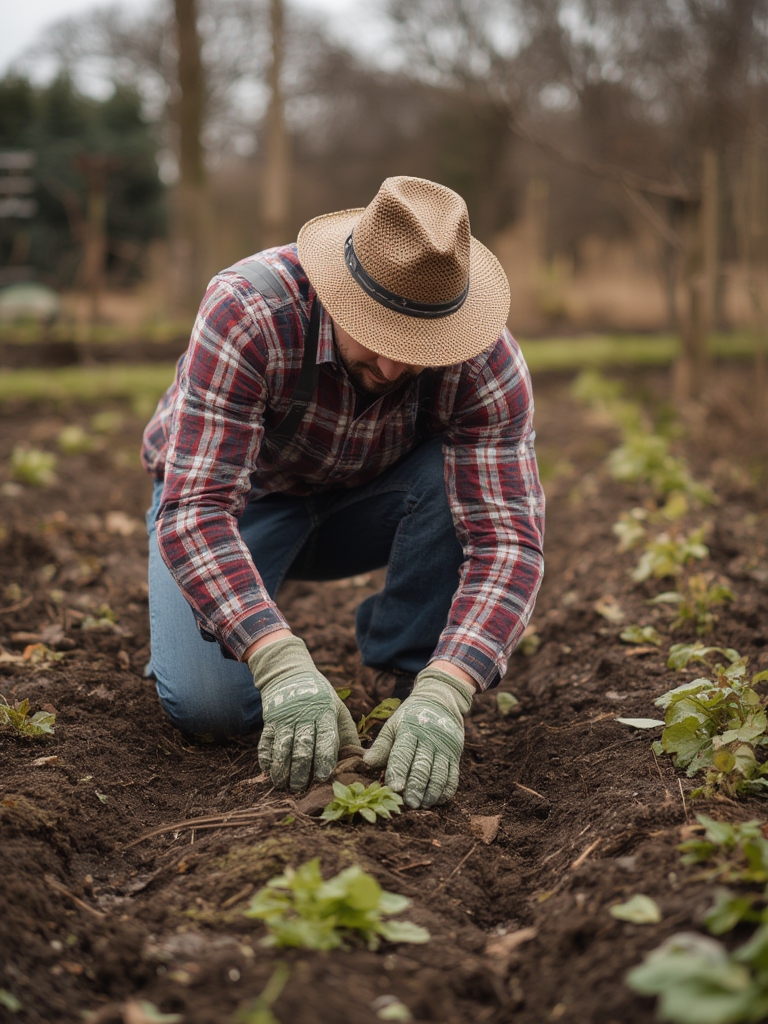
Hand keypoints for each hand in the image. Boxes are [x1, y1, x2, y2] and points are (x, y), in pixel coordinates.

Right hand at [249, 636, 360, 790]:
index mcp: (325, 713)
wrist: (290, 675)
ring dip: (282, 768)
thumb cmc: (321, 698)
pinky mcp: (269, 720)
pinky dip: (266, 759)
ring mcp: (285, 718)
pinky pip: (266, 742)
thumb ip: (348, 734)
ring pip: (282, 746)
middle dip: (300, 770)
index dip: (324, 758)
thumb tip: (363, 760)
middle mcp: (305, 715)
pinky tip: (270, 772)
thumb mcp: (338, 710)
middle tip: (300, 787)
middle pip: (302, 746)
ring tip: (283, 785)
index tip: (322, 776)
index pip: (326, 737)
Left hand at [362, 666, 473, 807]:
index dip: (398, 770)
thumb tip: (366, 763)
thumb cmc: (409, 718)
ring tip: (422, 804)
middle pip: (422, 766)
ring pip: (439, 773)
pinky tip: (438, 800)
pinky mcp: (455, 754)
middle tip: (409, 803)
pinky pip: (453, 776)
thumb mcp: (393, 726)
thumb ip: (381, 746)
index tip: (394, 788)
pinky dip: (446, 790)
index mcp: (409, 730)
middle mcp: (429, 738)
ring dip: (432, 792)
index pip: (403, 753)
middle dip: (416, 786)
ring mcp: (444, 747)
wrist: (439, 702)